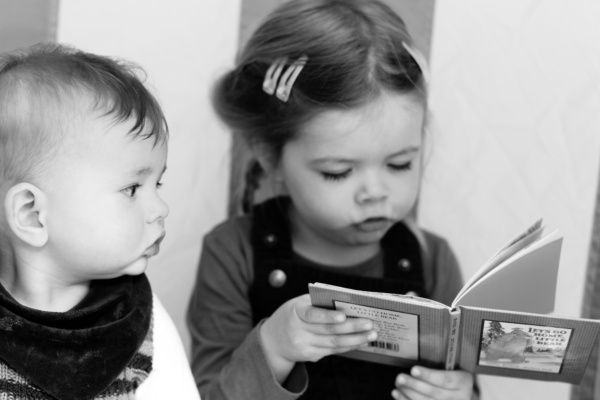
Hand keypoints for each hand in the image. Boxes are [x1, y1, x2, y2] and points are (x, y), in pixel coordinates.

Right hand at [260, 294, 376, 381]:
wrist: (273, 339)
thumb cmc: (294, 314)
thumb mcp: (301, 303)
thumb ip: (320, 302)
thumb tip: (349, 303)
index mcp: (295, 312)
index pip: (311, 314)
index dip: (327, 316)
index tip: (343, 316)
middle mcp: (298, 330)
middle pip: (328, 331)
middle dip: (352, 327)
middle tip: (369, 323)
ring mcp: (304, 346)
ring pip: (333, 343)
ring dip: (355, 339)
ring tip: (372, 334)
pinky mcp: (310, 356)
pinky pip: (333, 351)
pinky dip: (349, 346)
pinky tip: (362, 341)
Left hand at [392, 366, 472, 399]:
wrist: (463, 394)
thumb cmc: (454, 378)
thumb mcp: (454, 369)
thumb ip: (441, 367)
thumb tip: (416, 365)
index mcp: (464, 382)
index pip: (446, 380)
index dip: (429, 375)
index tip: (413, 369)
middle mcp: (461, 398)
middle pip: (435, 393)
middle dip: (414, 385)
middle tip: (400, 377)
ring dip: (408, 394)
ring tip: (397, 385)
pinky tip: (397, 394)